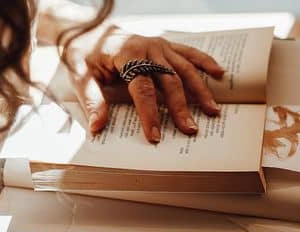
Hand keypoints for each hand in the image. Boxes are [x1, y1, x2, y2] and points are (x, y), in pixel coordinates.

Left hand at [73, 30, 223, 142]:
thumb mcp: (80, 77)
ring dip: (200, 90)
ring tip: (212, 110)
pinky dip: (204, 62)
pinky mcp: (164, 44)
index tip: (155, 136)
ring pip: (184, 69)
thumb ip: (92, 100)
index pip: (142, 91)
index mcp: (126, 56)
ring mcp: (158, 45)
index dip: (150, 115)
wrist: (88, 28)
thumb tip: (97, 127)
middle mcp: (147, 49)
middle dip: (180, 108)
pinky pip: (188, 52)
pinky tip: (219, 73)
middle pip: (169, 81)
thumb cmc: (83, 54)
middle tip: (190, 130)